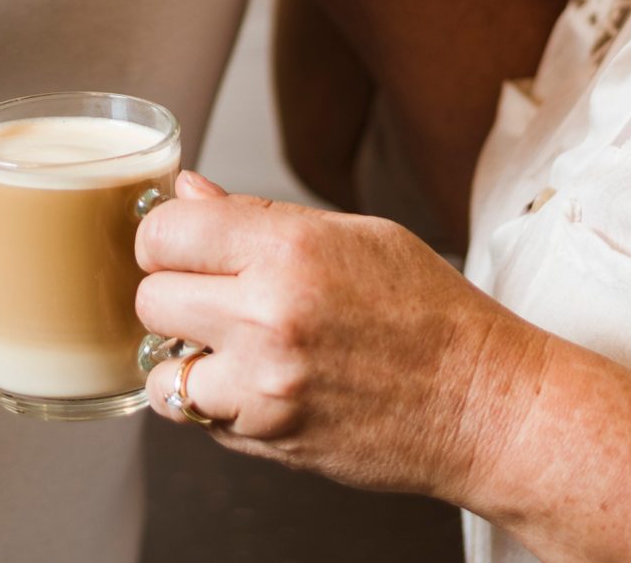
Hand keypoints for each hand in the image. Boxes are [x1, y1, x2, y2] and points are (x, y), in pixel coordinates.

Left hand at [134, 171, 542, 503]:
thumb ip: (256, 215)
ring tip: (232, 346)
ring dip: (187, 357)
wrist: (480, 403)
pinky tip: (256, 382)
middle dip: (172, 293)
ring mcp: (263, 386)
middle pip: (150, 298)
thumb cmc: (428, 311)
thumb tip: (187, 192)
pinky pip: (196, 418)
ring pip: (162, 370)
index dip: (167, 237)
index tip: (184, 245)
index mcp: (289, 249)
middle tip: (211, 295)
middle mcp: (267, 317)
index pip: (163, 231)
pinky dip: (211, 402)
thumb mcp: (353, 234)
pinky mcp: (266, 438)